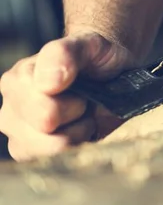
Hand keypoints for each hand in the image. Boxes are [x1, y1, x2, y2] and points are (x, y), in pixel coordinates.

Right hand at [0, 31, 134, 160]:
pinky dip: (74, 145)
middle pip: (45, 128)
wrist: (109, 73)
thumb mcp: (89, 44)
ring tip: (82, 113)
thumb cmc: (96, 58)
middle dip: (75, 115)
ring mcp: (18, 132)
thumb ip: (65, 53)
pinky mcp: (29, 152)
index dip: (74, 100)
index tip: (81, 86)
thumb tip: (47, 83)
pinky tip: (78, 128)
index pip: (43, 107)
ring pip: (49, 148)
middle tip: (84, 100)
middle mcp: (11, 107)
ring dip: (76, 132)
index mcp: (18, 79)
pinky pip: (52, 161)